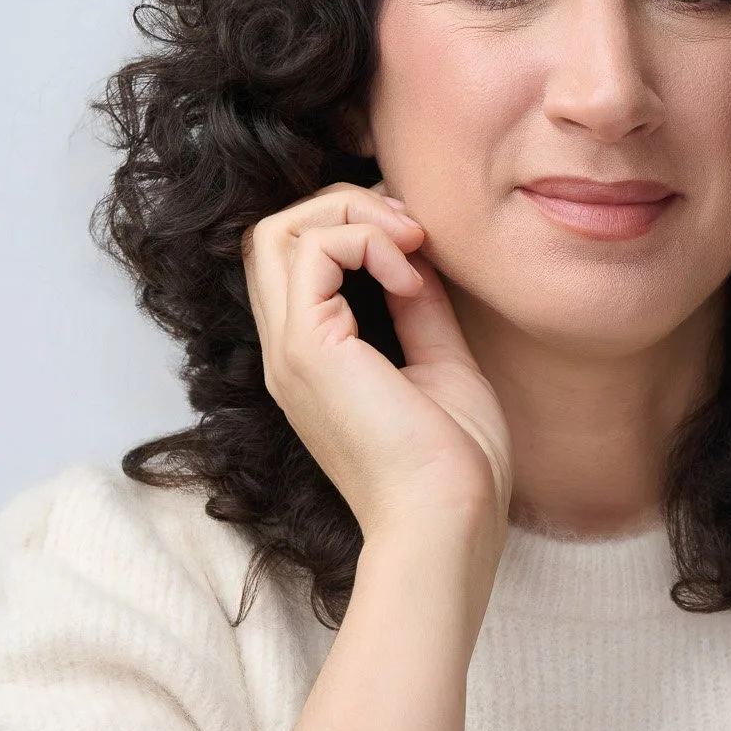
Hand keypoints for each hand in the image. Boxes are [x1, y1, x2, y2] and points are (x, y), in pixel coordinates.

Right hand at [241, 182, 512, 540]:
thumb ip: (423, 309)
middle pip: (274, 233)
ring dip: (352, 214)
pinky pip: (312, 249)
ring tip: (411, 245)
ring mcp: (291, 351)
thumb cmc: (456, 470)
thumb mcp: (444, 365)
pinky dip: (365, 240)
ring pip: (278, 230)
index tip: (418, 243)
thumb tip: (421, 256)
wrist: (450, 524)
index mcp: (316, 360)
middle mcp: (290, 352)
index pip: (296, 260)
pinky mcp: (308, 350)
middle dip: (345, 206)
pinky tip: (409, 275)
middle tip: (412, 231)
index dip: (351, 225)